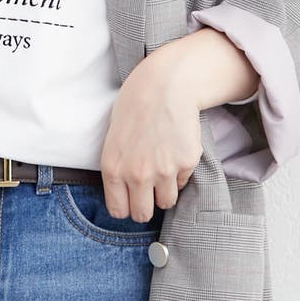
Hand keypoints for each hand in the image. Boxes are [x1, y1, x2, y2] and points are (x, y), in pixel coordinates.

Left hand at [99, 48, 203, 221]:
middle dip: (145, 206)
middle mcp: (137, 175)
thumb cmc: (133, 108)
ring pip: (166, 202)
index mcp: (113, 169)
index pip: (119, 211)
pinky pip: (182, 182)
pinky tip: (173, 150)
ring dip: (164, 190)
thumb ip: (117, 170)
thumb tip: (124, 195)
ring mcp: (164, 171)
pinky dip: (179, 173)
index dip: (126, 206)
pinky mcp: (186, 163)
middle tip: (148, 191)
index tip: (130, 199)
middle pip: (143, 215)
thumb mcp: (113, 140)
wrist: (163, 86)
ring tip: (161, 167)